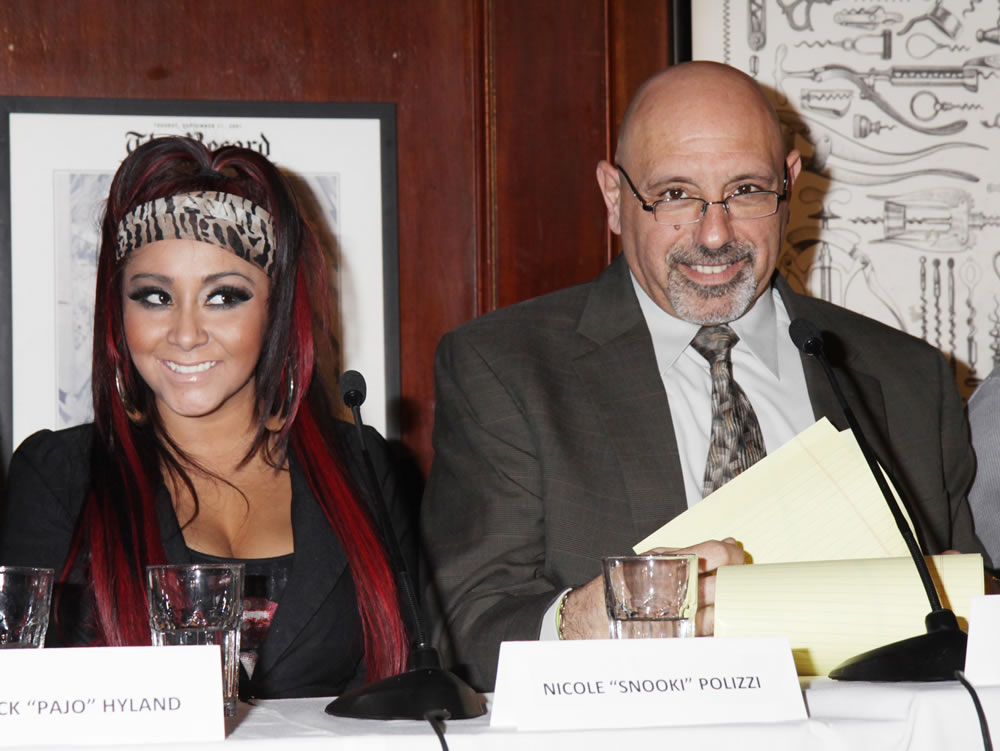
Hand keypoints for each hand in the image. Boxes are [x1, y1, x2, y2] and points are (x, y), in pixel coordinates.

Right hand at [559, 538, 745, 638]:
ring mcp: (680, 621)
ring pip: (722, 614)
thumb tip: (729, 545)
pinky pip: (711, 636)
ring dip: (729, 607)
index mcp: (669, 565)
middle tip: (740, 580)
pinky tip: (715, 621)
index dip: (734, 555)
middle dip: (737, 581)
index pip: (717, 555)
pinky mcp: (680, 643)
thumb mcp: (652, 559)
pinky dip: (718, 628)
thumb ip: (690, 553)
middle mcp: (676, 593)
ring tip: (726, 602)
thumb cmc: (623, 585)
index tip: (738, 557)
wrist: (594, 619)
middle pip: (724, 584)